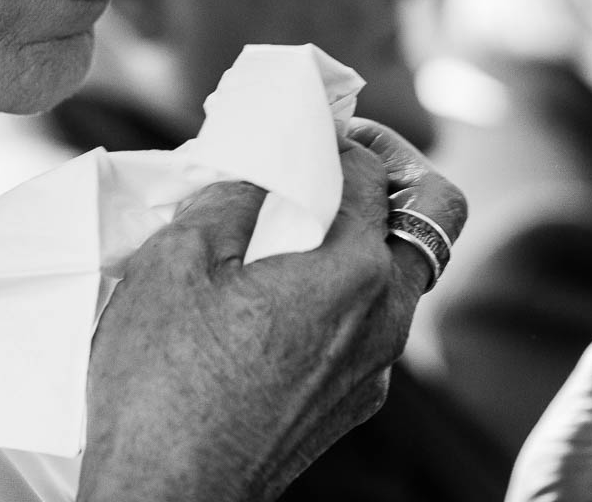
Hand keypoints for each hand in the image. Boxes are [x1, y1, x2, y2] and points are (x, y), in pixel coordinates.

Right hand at [78, 120, 465, 501]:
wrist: (164, 497)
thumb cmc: (161, 383)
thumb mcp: (176, 261)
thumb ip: (230, 198)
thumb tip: (256, 170)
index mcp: (353, 276)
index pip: (374, 174)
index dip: (340, 136)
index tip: (304, 128)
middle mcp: (384, 324)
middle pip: (430, 220)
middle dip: (388, 176)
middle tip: (331, 161)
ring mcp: (372, 372)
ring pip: (397, 278)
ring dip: (360, 236)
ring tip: (288, 225)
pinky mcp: (347, 405)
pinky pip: (366, 326)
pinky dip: (339, 290)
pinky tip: (273, 290)